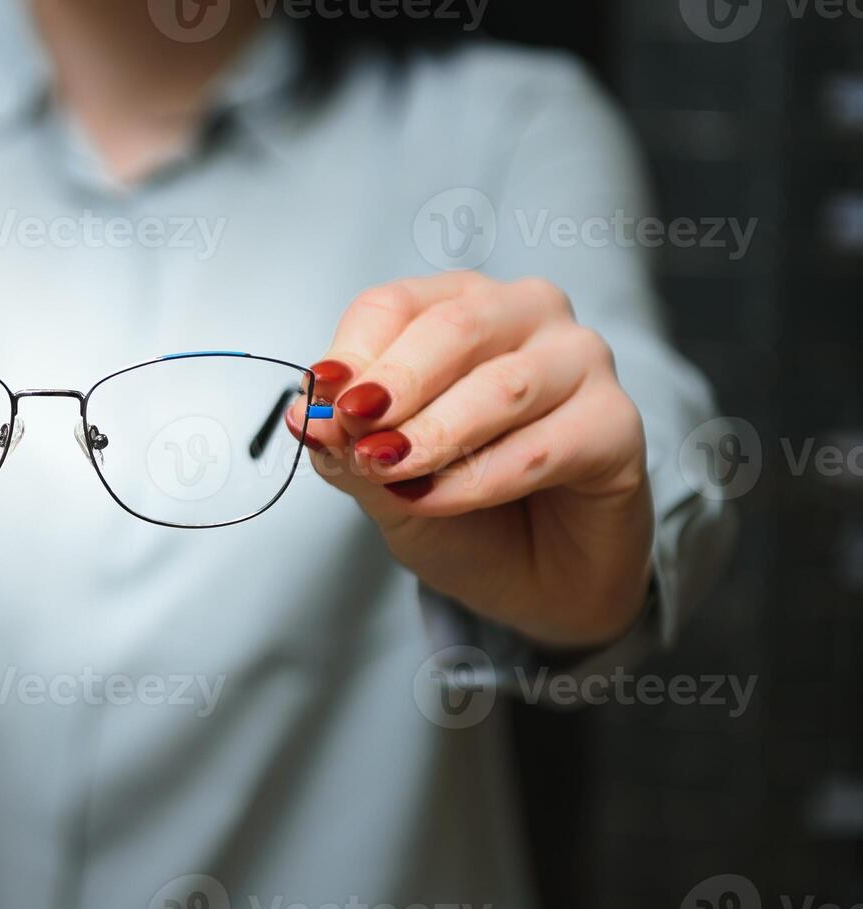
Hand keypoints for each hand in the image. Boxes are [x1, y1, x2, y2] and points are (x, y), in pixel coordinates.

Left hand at [286, 272, 653, 648]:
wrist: (533, 583)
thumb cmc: (462, 511)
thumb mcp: (383, 481)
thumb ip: (349, 446)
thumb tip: (310, 413)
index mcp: (457, 308)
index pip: (394, 305)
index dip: (352, 354)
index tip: (324, 403)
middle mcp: (525, 316)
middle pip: (454, 328)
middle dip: (396, 385)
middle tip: (357, 434)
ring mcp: (580, 363)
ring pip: (502, 385)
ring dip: (435, 435)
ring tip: (391, 472)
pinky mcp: (618, 424)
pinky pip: (543, 446)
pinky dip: (479, 479)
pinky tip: (436, 501)